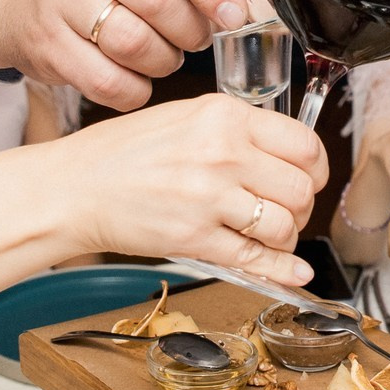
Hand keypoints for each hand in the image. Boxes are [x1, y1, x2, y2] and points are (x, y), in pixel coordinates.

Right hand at [0, 0, 246, 110]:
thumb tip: (248, 2)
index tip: (232, 13)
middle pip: (156, 0)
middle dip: (190, 30)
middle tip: (195, 37)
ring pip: (133, 44)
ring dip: (164, 61)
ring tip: (165, 55)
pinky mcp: (46, 44)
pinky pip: (108, 82)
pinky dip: (135, 89)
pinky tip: (137, 78)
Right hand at [38, 94, 327, 286]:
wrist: (73, 187)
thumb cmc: (122, 154)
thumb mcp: (185, 117)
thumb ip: (237, 131)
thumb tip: (285, 155)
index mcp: (224, 115)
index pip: (304, 144)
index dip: (316, 168)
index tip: (309, 179)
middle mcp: (223, 152)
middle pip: (301, 188)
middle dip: (302, 208)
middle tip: (286, 212)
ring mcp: (210, 196)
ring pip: (284, 225)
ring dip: (285, 238)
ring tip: (268, 237)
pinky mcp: (195, 237)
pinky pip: (256, 258)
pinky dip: (281, 270)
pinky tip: (291, 273)